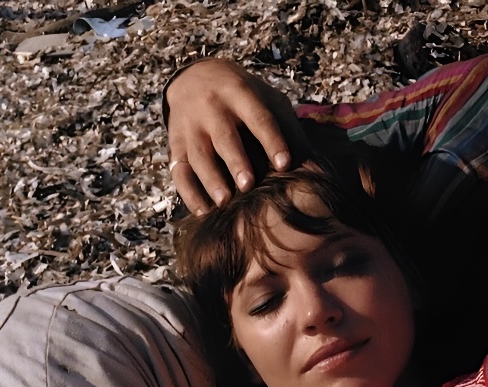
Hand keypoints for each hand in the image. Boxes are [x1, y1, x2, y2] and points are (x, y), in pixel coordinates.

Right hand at [165, 58, 308, 213]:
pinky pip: (178, 170)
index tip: (285, 164)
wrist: (196, 75)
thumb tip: (311, 161)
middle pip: (224, 137)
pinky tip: (202, 210)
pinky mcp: (175, 143)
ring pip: (198, 154)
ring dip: (210, 179)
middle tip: (248, 185)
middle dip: (236, 161)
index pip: (259, 118)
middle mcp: (212, 107)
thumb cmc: (244, 96)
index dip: (272, 140)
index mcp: (240, 93)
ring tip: (223, 202)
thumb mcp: (267, 98)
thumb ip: (286, 125)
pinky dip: (189, 192)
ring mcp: (190, 125)